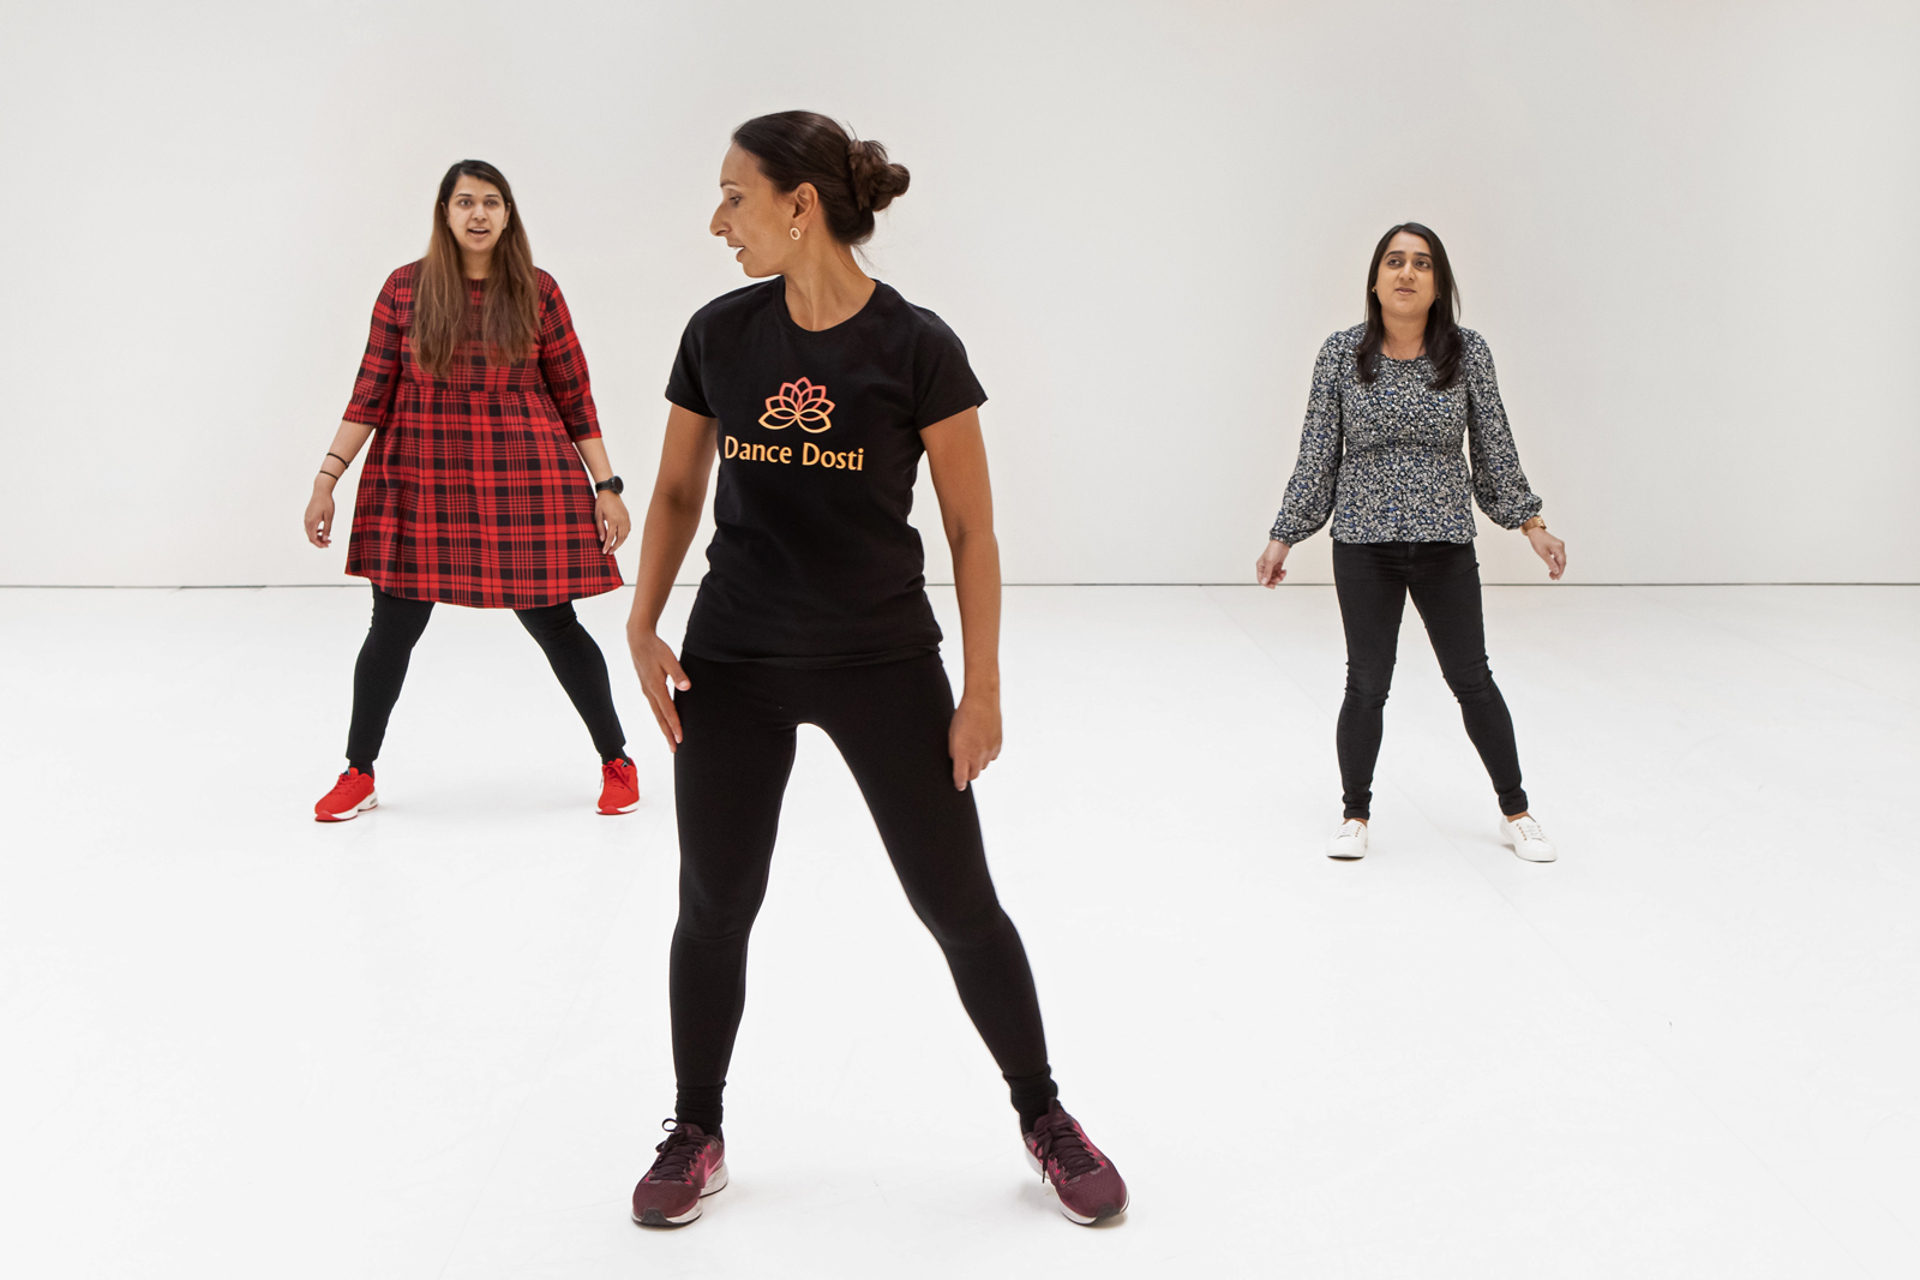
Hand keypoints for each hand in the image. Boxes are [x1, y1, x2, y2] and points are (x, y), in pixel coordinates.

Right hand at [305, 480, 335, 547]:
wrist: (321, 491)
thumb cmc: (326, 503)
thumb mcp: (329, 517)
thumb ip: (327, 529)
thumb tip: (326, 539)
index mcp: (311, 522)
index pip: (313, 538)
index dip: (320, 544)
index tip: (328, 545)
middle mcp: (306, 521)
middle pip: (310, 537)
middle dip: (319, 542)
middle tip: (329, 543)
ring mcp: (306, 518)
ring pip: (310, 532)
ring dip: (318, 537)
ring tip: (328, 538)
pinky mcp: (307, 516)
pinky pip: (309, 527)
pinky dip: (315, 531)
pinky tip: (323, 530)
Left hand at [595, 492, 630, 555]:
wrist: (610, 491)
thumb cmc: (601, 503)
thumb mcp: (597, 515)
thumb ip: (600, 528)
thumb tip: (602, 540)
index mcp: (613, 520)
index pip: (611, 537)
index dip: (607, 546)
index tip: (604, 552)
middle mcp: (621, 520)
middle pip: (620, 538)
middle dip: (615, 547)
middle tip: (609, 552)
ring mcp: (626, 518)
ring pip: (626, 535)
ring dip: (620, 543)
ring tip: (614, 547)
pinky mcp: (627, 517)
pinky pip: (628, 529)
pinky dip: (625, 536)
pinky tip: (620, 538)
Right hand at [628, 628, 689, 750]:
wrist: (638, 640)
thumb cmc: (655, 648)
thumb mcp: (669, 658)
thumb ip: (678, 673)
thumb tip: (686, 687)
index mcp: (656, 686)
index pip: (668, 711)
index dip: (675, 726)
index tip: (680, 738)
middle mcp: (650, 692)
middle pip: (660, 718)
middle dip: (667, 734)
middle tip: (674, 749)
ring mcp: (647, 690)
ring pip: (657, 714)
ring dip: (664, 728)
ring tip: (671, 740)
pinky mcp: (647, 688)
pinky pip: (655, 707)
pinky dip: (661, 717)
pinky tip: (665, 721)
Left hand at [948, 693, 1001, 790]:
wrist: (982, 701)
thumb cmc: (964, 715)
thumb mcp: (952, 734)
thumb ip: (954, 751)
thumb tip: (956, 761)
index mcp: (963, 753)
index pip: (961, 778)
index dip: (959, 783)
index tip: (958, 786)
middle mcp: (978, 755)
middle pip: (974, 775)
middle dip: (968, 773)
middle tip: (964, 766)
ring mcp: (990, 751)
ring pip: (983, 766)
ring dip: (978, 763)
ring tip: (973, 749)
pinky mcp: (998, 745)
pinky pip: (992, 757)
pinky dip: (987, 755)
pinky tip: (983, 744)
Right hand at [1255, 539, 1290, 586]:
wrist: (1282, 542)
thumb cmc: (1273, 549)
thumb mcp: (1269, 562)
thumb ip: (1267, 573)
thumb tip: (1264, 582)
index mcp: (1260, 566)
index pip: (1261, 579)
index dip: (1266, 583)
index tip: (1272, 585)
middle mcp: (1265, 567)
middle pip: (1268, 579)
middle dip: (1274, 580)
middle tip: (1279, 579)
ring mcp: (1271, 566)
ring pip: (1274, 577)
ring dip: (1279, 577)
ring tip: (1282, 574)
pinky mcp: (1277, 565)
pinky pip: (1279, 573)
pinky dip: (1282, 574)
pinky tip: (1284, 571)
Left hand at [1527, 525, 1565, 579]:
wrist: (1534, 531)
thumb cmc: (1537, 540)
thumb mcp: (1543, 554)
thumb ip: (1550, 563)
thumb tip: (1556, 571)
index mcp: (1559, 548)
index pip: (1562, 563)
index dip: (1560, 571)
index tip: (1557, 578)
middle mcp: (1561, 546)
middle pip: (1562, 561)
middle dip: (1558, 570)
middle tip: (1553, 577)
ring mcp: (1559, 545)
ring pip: (1560, 559)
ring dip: (1556, 567)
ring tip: (1551, 574)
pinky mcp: (1556, 545)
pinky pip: (1558, 556)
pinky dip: (1555, 562)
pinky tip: (1551, 566)